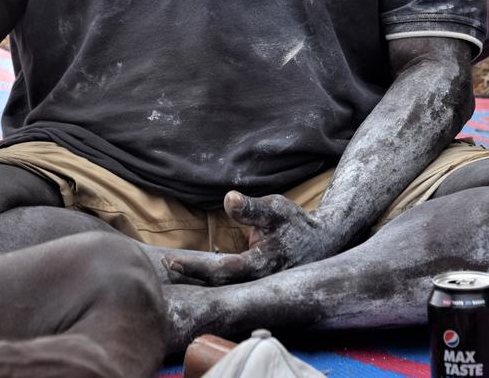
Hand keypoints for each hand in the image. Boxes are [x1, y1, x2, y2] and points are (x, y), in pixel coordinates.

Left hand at [163, 190, 341, 286]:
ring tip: (172, 268)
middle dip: (189, 278)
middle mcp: (257, 284)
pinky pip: (227, 285)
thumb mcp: (276, 208)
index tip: (171, 261)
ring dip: (196, 280)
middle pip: (216, 287)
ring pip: (221, 289)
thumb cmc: (295, 222)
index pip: (220, 272)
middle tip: (165, 266)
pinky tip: (192, 270)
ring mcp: (257, 288)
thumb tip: (229, 199)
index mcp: (260, 266)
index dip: (195, 268)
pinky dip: (208, 279)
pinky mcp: (256, 285)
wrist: (323, 240)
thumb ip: (252, 208)